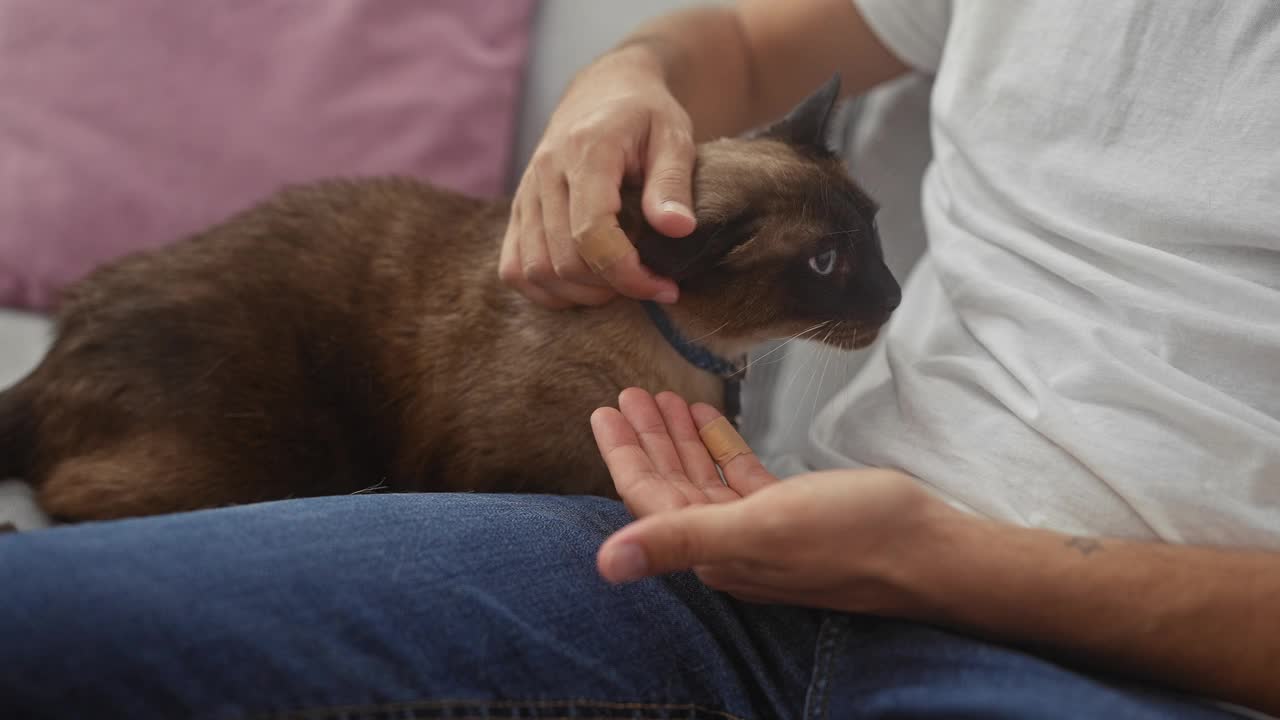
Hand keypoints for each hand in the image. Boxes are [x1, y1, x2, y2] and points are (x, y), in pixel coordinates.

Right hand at [499, 47, 696, 308]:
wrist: (605, 91)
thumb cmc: (646, 115)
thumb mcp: (675, 137)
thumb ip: (674, 182)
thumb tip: (678, 229)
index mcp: (586, 151)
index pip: (592, 233)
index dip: (628, 274)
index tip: (665, 288)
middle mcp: (545, 172)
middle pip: (563, 260)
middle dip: (611, 288)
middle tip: (650, 285)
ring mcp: (525, 193)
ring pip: (535, 270)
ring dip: (580, 294)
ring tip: (619, 285)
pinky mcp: (518, 210)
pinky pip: (514, 269)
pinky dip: (546, 291)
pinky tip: (583, 286)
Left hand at [590, 388, 958, 614]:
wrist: (930, 550)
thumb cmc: (852, 536)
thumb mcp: (760, 528)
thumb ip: (681, 539)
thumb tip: (603, 565)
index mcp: (712, 552)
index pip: (649, 499)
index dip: (624, 454)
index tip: (604, 409)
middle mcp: (728, 545)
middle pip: (672, 484)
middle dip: (649, 438)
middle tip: (630, 391)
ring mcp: (760, 530)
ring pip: (704, 477)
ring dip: (682, 437)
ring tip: (662, 395)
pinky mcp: (790, 513)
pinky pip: (739, 476)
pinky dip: (721, 444)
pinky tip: (709, 417)